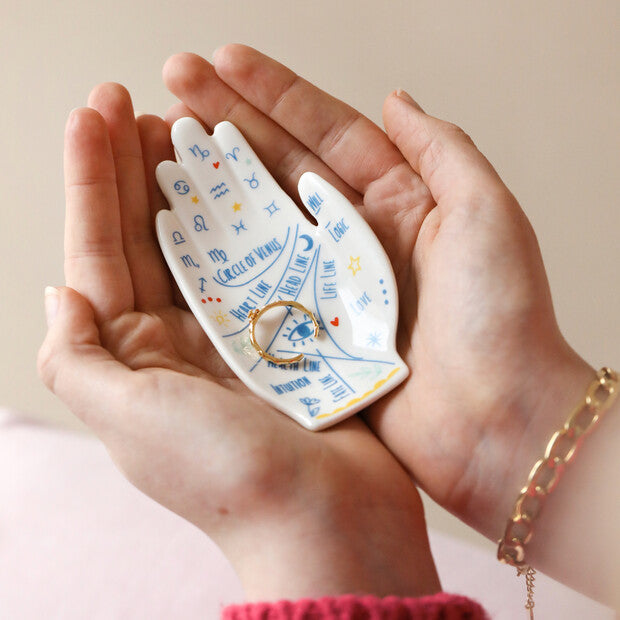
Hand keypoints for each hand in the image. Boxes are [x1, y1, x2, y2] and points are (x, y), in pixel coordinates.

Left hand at [37, 83, 439, 600]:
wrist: (327, 520)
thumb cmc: (228, 480)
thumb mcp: (130, 422)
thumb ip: (77, 359)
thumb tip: (59, 291)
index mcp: (134, 359)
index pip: (100, 252)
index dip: (94, 181)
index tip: (96, 115)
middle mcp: (179, 342)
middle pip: (149, 237)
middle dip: (138, 168)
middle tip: (139, 103)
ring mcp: (236, 333)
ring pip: (205, 241)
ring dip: (194, 183)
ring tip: (188, 127)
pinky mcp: (287, 331)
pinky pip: (262, 262)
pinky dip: (252, 218)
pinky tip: (248, 178)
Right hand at [161, 46, 592, 538]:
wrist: (493, 420)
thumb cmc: (500, 316)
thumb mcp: (485, 214)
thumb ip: (441, 151)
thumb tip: (396, 99)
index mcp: (399, 202)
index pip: (327, 134)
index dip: (275, 96)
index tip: (222, 64)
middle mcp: (357, 238)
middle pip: (282, 169)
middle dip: (229, 125)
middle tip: (172, 89)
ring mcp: (327, 284)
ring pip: (262, 221)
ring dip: (216, 183)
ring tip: (165, 144)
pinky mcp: (308, 330)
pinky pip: (257, 283)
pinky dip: (221, 255)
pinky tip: (183, 225)